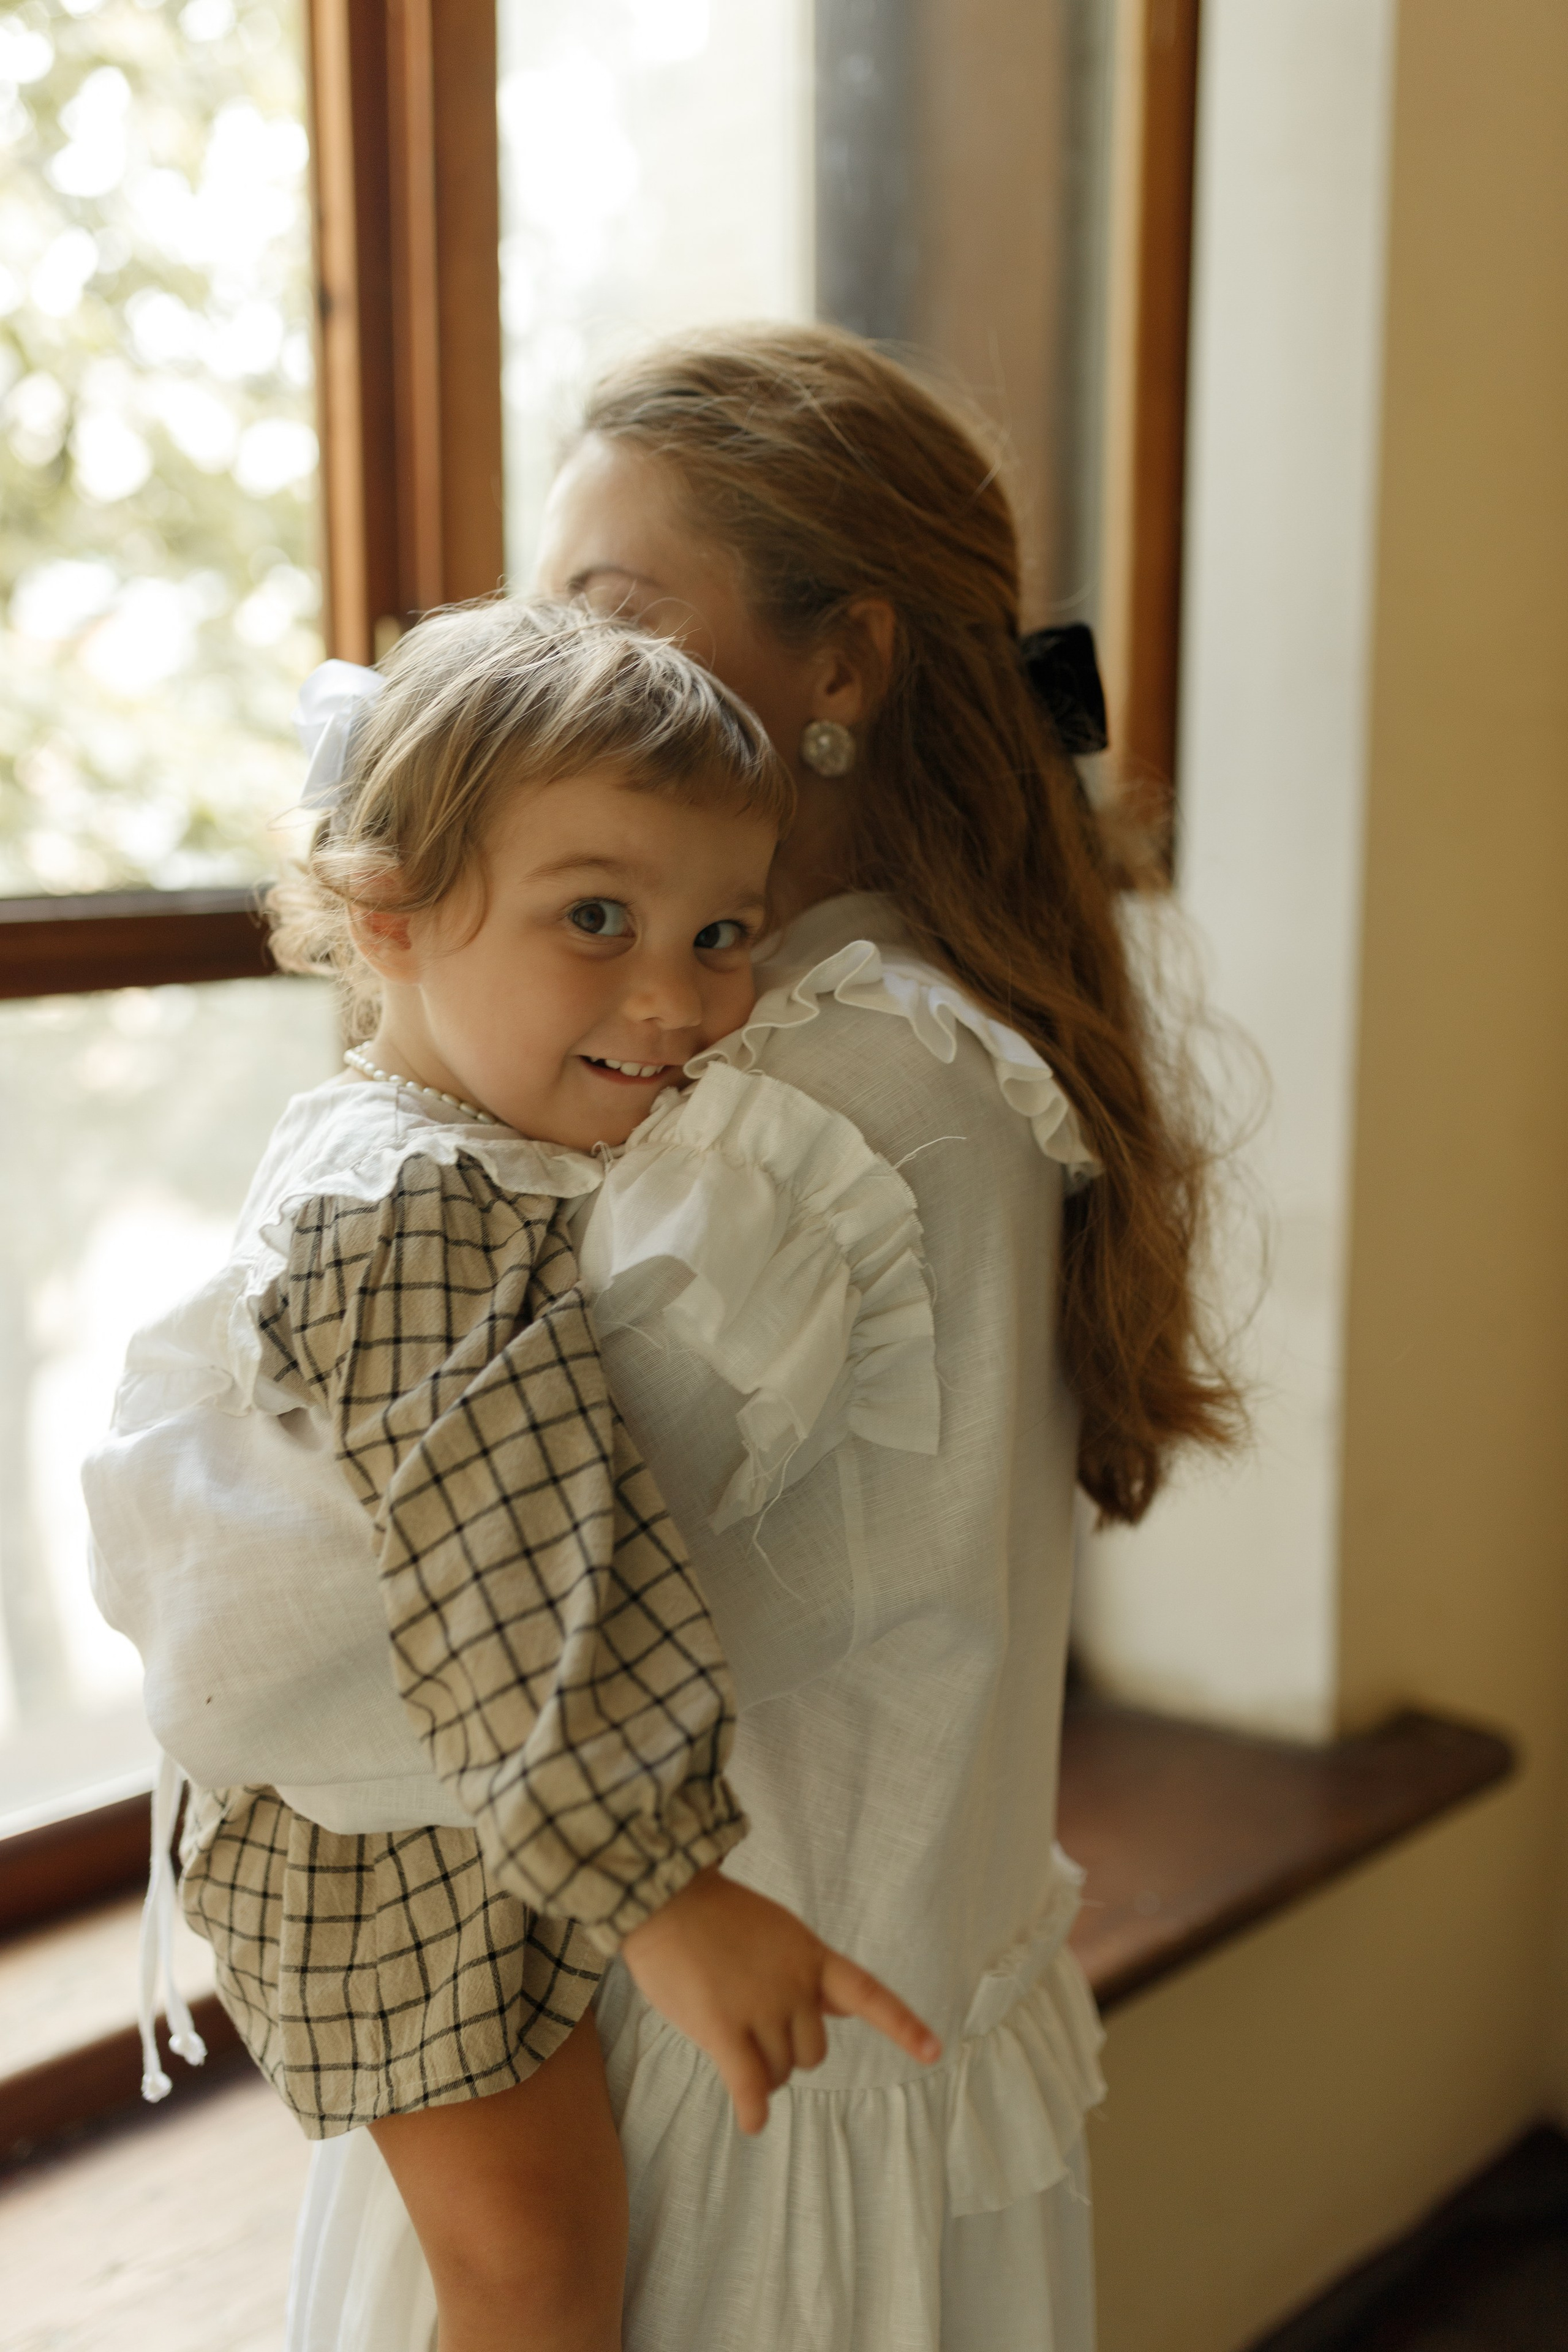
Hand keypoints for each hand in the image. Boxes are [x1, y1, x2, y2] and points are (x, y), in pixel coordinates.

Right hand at [619, 1867, 939, 2134]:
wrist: (666, 1895)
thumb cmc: (716, 1916)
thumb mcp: (779, 1933)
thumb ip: (808, 1974)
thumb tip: (840, 2008)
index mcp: (812, 1957)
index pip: (869, 1994)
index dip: (903, 2025)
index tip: (934, 2049)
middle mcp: (795, 1985)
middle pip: (812, 2052)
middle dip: (789, 2053)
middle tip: (754, 2033)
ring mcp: (760, 2007)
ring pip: (779, 2071)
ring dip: (761, 2072)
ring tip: (730, 2040)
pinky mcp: (722, 2028)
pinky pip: (748, 2085)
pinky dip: (752, 2109)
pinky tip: (752, 2122)